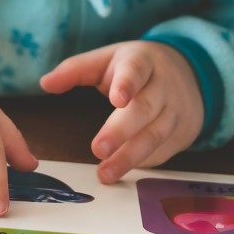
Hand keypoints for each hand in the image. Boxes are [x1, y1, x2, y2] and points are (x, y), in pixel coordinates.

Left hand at [39, 39, 204, 182]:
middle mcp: (163, 86)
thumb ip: (75, 70)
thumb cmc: (136, 69)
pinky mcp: (180, 134)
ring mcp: (175, 111)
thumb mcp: (108, 60)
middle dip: (122, 131)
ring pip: (155, 135)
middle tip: (98, 149)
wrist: (189, 75)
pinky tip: (123, 172)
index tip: (117, 99)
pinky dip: (142, 163)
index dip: (127, 84)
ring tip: (105, 174)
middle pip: (145, 108)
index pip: (136, 70)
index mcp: (141, 61)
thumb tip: (45, 83)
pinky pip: (161, 151)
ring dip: (129, 157)